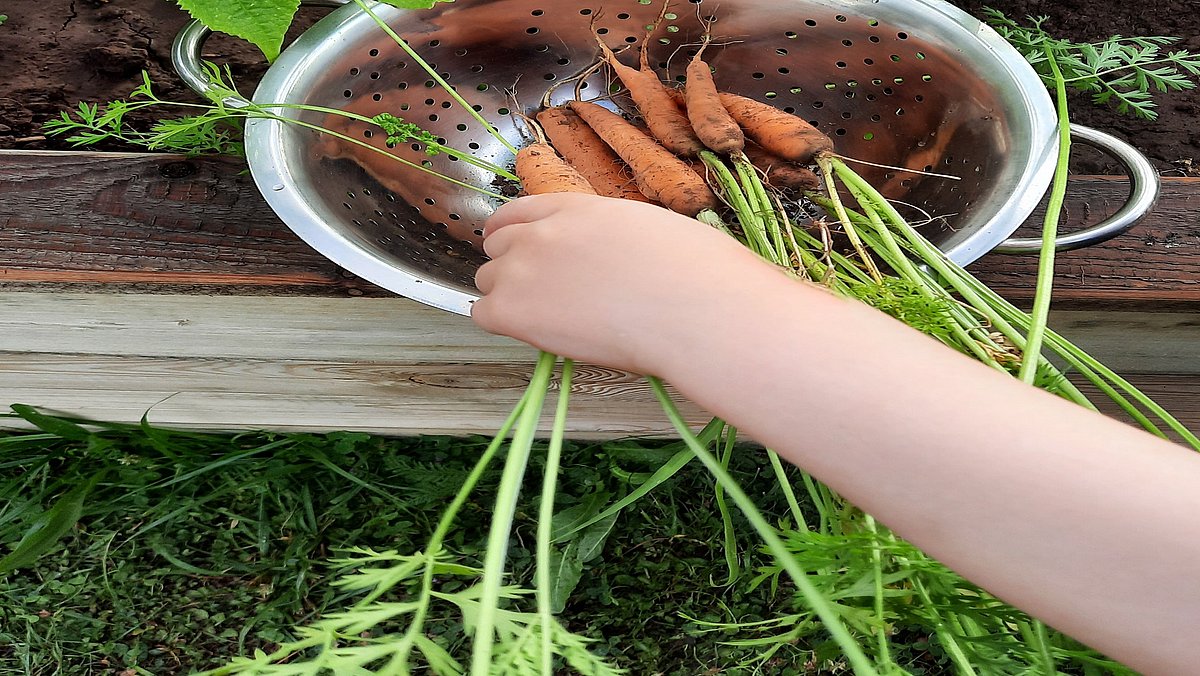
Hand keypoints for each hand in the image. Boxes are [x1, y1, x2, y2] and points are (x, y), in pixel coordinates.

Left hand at [471, 193, 782, 372]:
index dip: (515, 233)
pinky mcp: (513, 310)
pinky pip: (483, 314)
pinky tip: (534, 334)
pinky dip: (502, 324)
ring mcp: (523, 269)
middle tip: (542, 294)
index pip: (520, 212)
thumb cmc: (697, 272)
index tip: (518, 249)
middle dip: (513, 266)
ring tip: (547, 319)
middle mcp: (542, 232)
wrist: (693, 309)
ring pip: (488, 280)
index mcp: (576, 208)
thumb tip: (611, 259)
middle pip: (498, 245)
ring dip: (508, 296)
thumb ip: (611, 237)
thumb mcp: (650, 228)